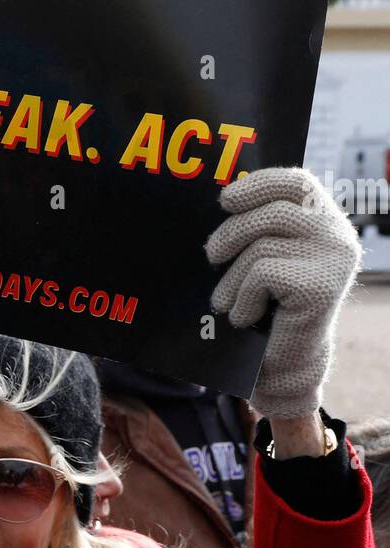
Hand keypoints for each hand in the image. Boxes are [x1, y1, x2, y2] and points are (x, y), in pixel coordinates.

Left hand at [205, 168, 361, 418]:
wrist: (284, 365)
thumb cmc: (267, 308)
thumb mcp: (264, 258)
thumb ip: (258, 227)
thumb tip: (220, 198)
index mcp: (326, 220)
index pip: (297, 182)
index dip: (259, 184)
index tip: (225, 199)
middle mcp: (338, 235)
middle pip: (273, 211)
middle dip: (231, 232)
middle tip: (210, 256)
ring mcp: (334, 259)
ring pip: (262, 245)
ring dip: (231, 276)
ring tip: (224, 301)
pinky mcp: (322, 285)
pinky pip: (262, 273)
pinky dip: (242, 297)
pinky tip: (245, 317)